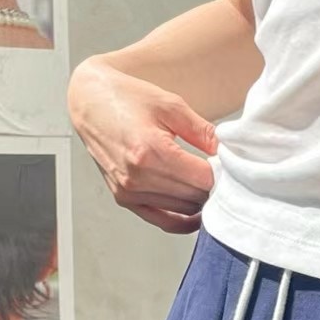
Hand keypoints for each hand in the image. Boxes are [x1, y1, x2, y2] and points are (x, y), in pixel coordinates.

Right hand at [67, 55, 218, 233]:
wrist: (90, 101)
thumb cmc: (126, 98)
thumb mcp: (171, 105)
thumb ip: (203, 131)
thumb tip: (228, 152)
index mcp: (150, 151)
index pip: (203, 178)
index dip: (222, 173)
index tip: (228, 164)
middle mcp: (138, 176)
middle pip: (195, 196)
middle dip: (213, 186)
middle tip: (222, 173)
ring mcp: (129, 191)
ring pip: (183, 209)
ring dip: (199, 200)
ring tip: (205, 182)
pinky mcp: (125, 198)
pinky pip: (163, 221)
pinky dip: (183, 219)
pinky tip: (197, 211)